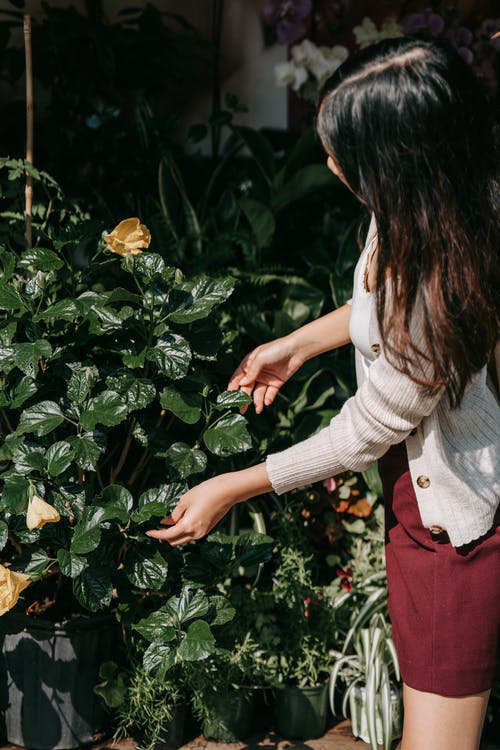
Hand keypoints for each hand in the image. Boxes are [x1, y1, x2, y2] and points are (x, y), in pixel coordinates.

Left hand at [146, 464, 271, 546]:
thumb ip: (174, 514)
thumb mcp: (185, 500)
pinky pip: (191, 535)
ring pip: (183, 539)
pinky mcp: (207, 529)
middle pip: (174, 541)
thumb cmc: (206, 492)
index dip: (156, 534)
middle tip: (156, 527)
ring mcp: (202, 533)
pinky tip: (180, 520)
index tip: (147, 531)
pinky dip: (183, 531)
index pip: (167, 535)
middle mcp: (195, 533)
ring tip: (167, 523)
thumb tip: (166, 521)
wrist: (227, 491)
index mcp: (188, 526)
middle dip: (164, 536)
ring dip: (174, 534)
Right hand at [228, 336, 304, 413]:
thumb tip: (241, 384)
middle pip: (246, 388)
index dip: (232, 388)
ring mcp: (266, 378)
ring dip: (257, 401)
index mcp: (248, 364)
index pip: (237, 378)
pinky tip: (267, 402)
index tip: (229, 399)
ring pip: (258, 393)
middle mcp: (256, 372)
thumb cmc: (276, 349)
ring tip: (258, 409)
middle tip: (242, 409)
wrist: (296, 350)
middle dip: (244, 399)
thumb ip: (250, 372)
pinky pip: (270, 393)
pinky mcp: (276, 383)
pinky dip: (268, 398)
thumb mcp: (260, 358)